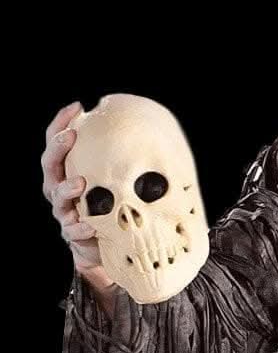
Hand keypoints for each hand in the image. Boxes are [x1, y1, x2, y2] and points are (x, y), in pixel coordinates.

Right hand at [41, 102, 117, 299]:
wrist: (105, 245)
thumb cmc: (111, 205)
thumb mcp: (114, 179)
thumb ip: (121, 160)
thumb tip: (154, 134)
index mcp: (66, 170)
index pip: (57, 141)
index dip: (62, 122)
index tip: (77, 107)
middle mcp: (59, 188)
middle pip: (49, 164)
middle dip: (58, 148)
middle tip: (72, 137)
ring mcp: (63, 211)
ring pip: (57, 197)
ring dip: (67, 188)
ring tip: (81, 182)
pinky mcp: (72, 234)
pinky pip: (72, 230)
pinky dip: (80, 228)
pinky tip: (90, 226)